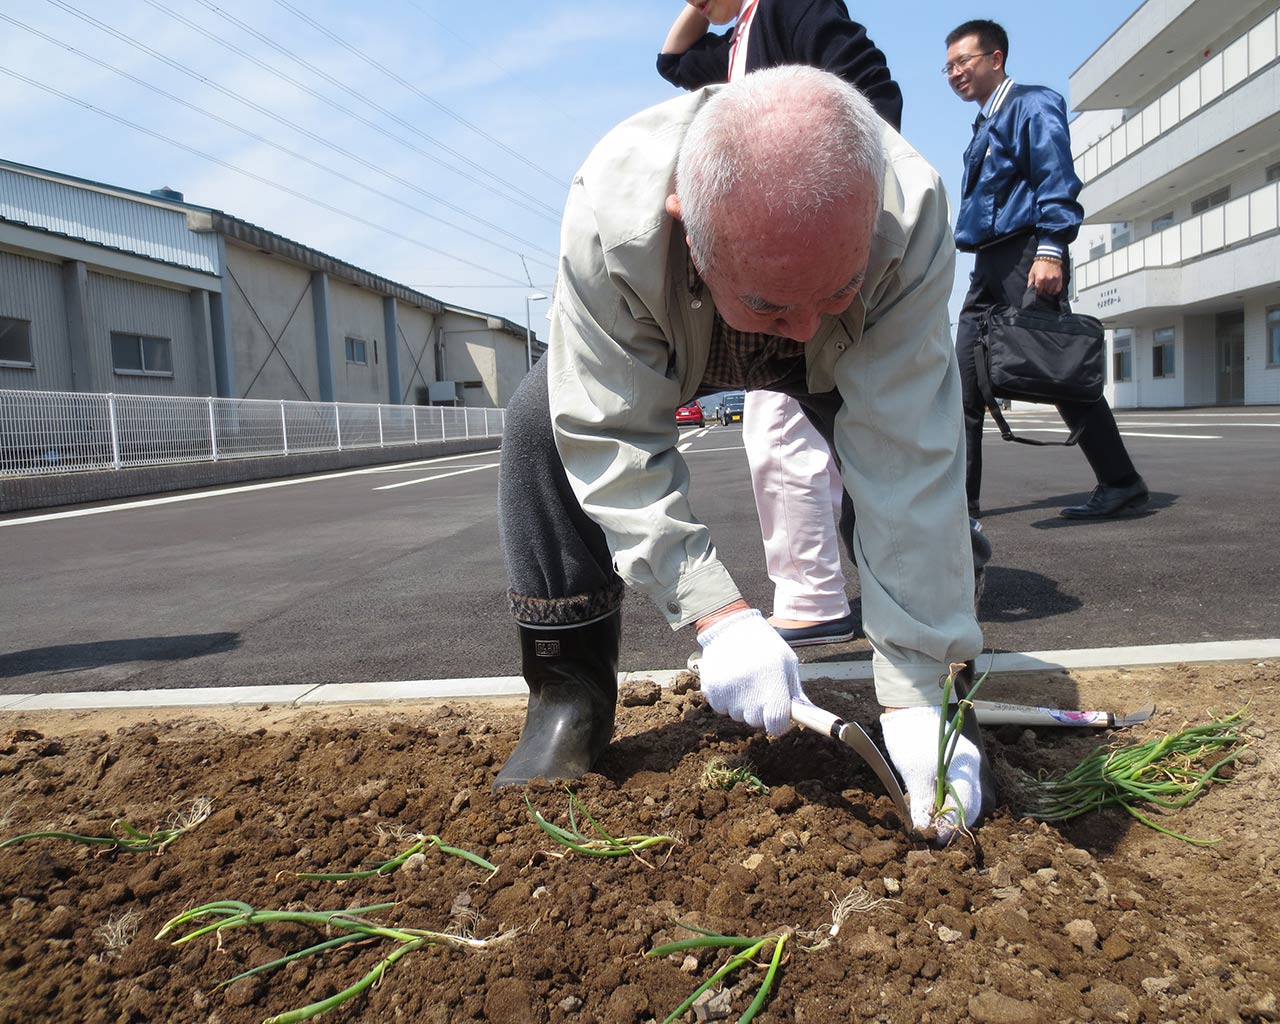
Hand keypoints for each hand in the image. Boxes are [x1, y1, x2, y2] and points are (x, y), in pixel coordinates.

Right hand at [696, 609, 804, 734]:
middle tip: (760, 688)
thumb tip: (806, 715)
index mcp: (773, 682)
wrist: (729, 626)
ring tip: (744, 679)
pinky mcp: (711, 691)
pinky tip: (730, 680)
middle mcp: (749, 692)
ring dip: (742, 704)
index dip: (779, 723)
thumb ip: (795, 691)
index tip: (779, 715)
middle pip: (756, 721)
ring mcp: (728, 693)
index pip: (776, 724)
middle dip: (760, 711)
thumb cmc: (764, 644)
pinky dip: (726, 699)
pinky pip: (721, 708)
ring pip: (738, 715)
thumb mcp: (786, 662)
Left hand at [1026, 259, 1063, 296]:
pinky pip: (1058, 289)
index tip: (1038, 290)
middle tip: (1042, 288)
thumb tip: (1029, 289)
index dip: (1037, 291)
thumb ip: (1030, 282)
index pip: (1038, 291)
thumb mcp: (1032, 272)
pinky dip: (1055, 290)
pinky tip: (1052, 288)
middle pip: (1045, 291)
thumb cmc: (1039, 264)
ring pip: (1051, 291)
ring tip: (1047, 287)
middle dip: (1043, 290)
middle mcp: (1047, 280)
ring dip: (1048, 290)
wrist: (1048, 256)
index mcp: (1040, 279)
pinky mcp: (1059, 278)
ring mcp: (1054, 279)